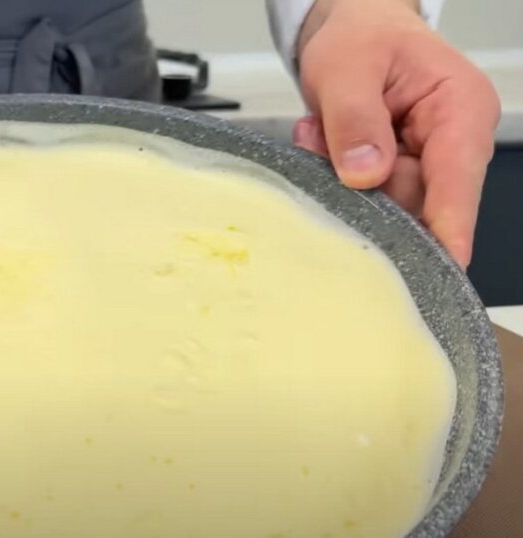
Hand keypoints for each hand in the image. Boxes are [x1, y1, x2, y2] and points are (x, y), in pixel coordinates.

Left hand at [292, 0, 499, 265]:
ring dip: (341, 177)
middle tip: (321, 142)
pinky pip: (367, 195)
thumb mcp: (346, 68)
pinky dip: (335, 174)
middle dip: (362, 188)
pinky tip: (322, 140)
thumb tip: (366, 175)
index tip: (436, 266)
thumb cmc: (360, 36)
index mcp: (460, 108)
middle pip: (417, 202)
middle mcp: (453, 141)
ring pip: (385, 202)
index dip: (446, 227)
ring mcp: (425, 161)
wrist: (350, 27)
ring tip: (320, 131)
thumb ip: (355, 120)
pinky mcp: (397, 172)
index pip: (457, 179)